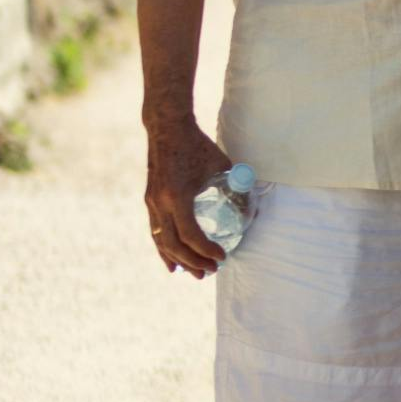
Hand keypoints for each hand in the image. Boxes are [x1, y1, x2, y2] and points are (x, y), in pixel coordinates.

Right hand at [143, 117, 234, 277]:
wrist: (166, 127)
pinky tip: (172, 263)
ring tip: (194, 274)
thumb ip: (234, 187)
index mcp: (177, 196)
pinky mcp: (149, 200)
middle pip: (174, 244)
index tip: (221, 256)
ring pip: (161, 241)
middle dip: (193, 262)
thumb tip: (251, 207)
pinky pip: (156, 232)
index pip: (190, 234)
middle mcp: (160, 203)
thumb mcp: (221, 165)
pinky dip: (164, 249)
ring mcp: (151, 203)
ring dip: (179, 260)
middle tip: (211, 271)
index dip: (205, 250)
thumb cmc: (197, 145)